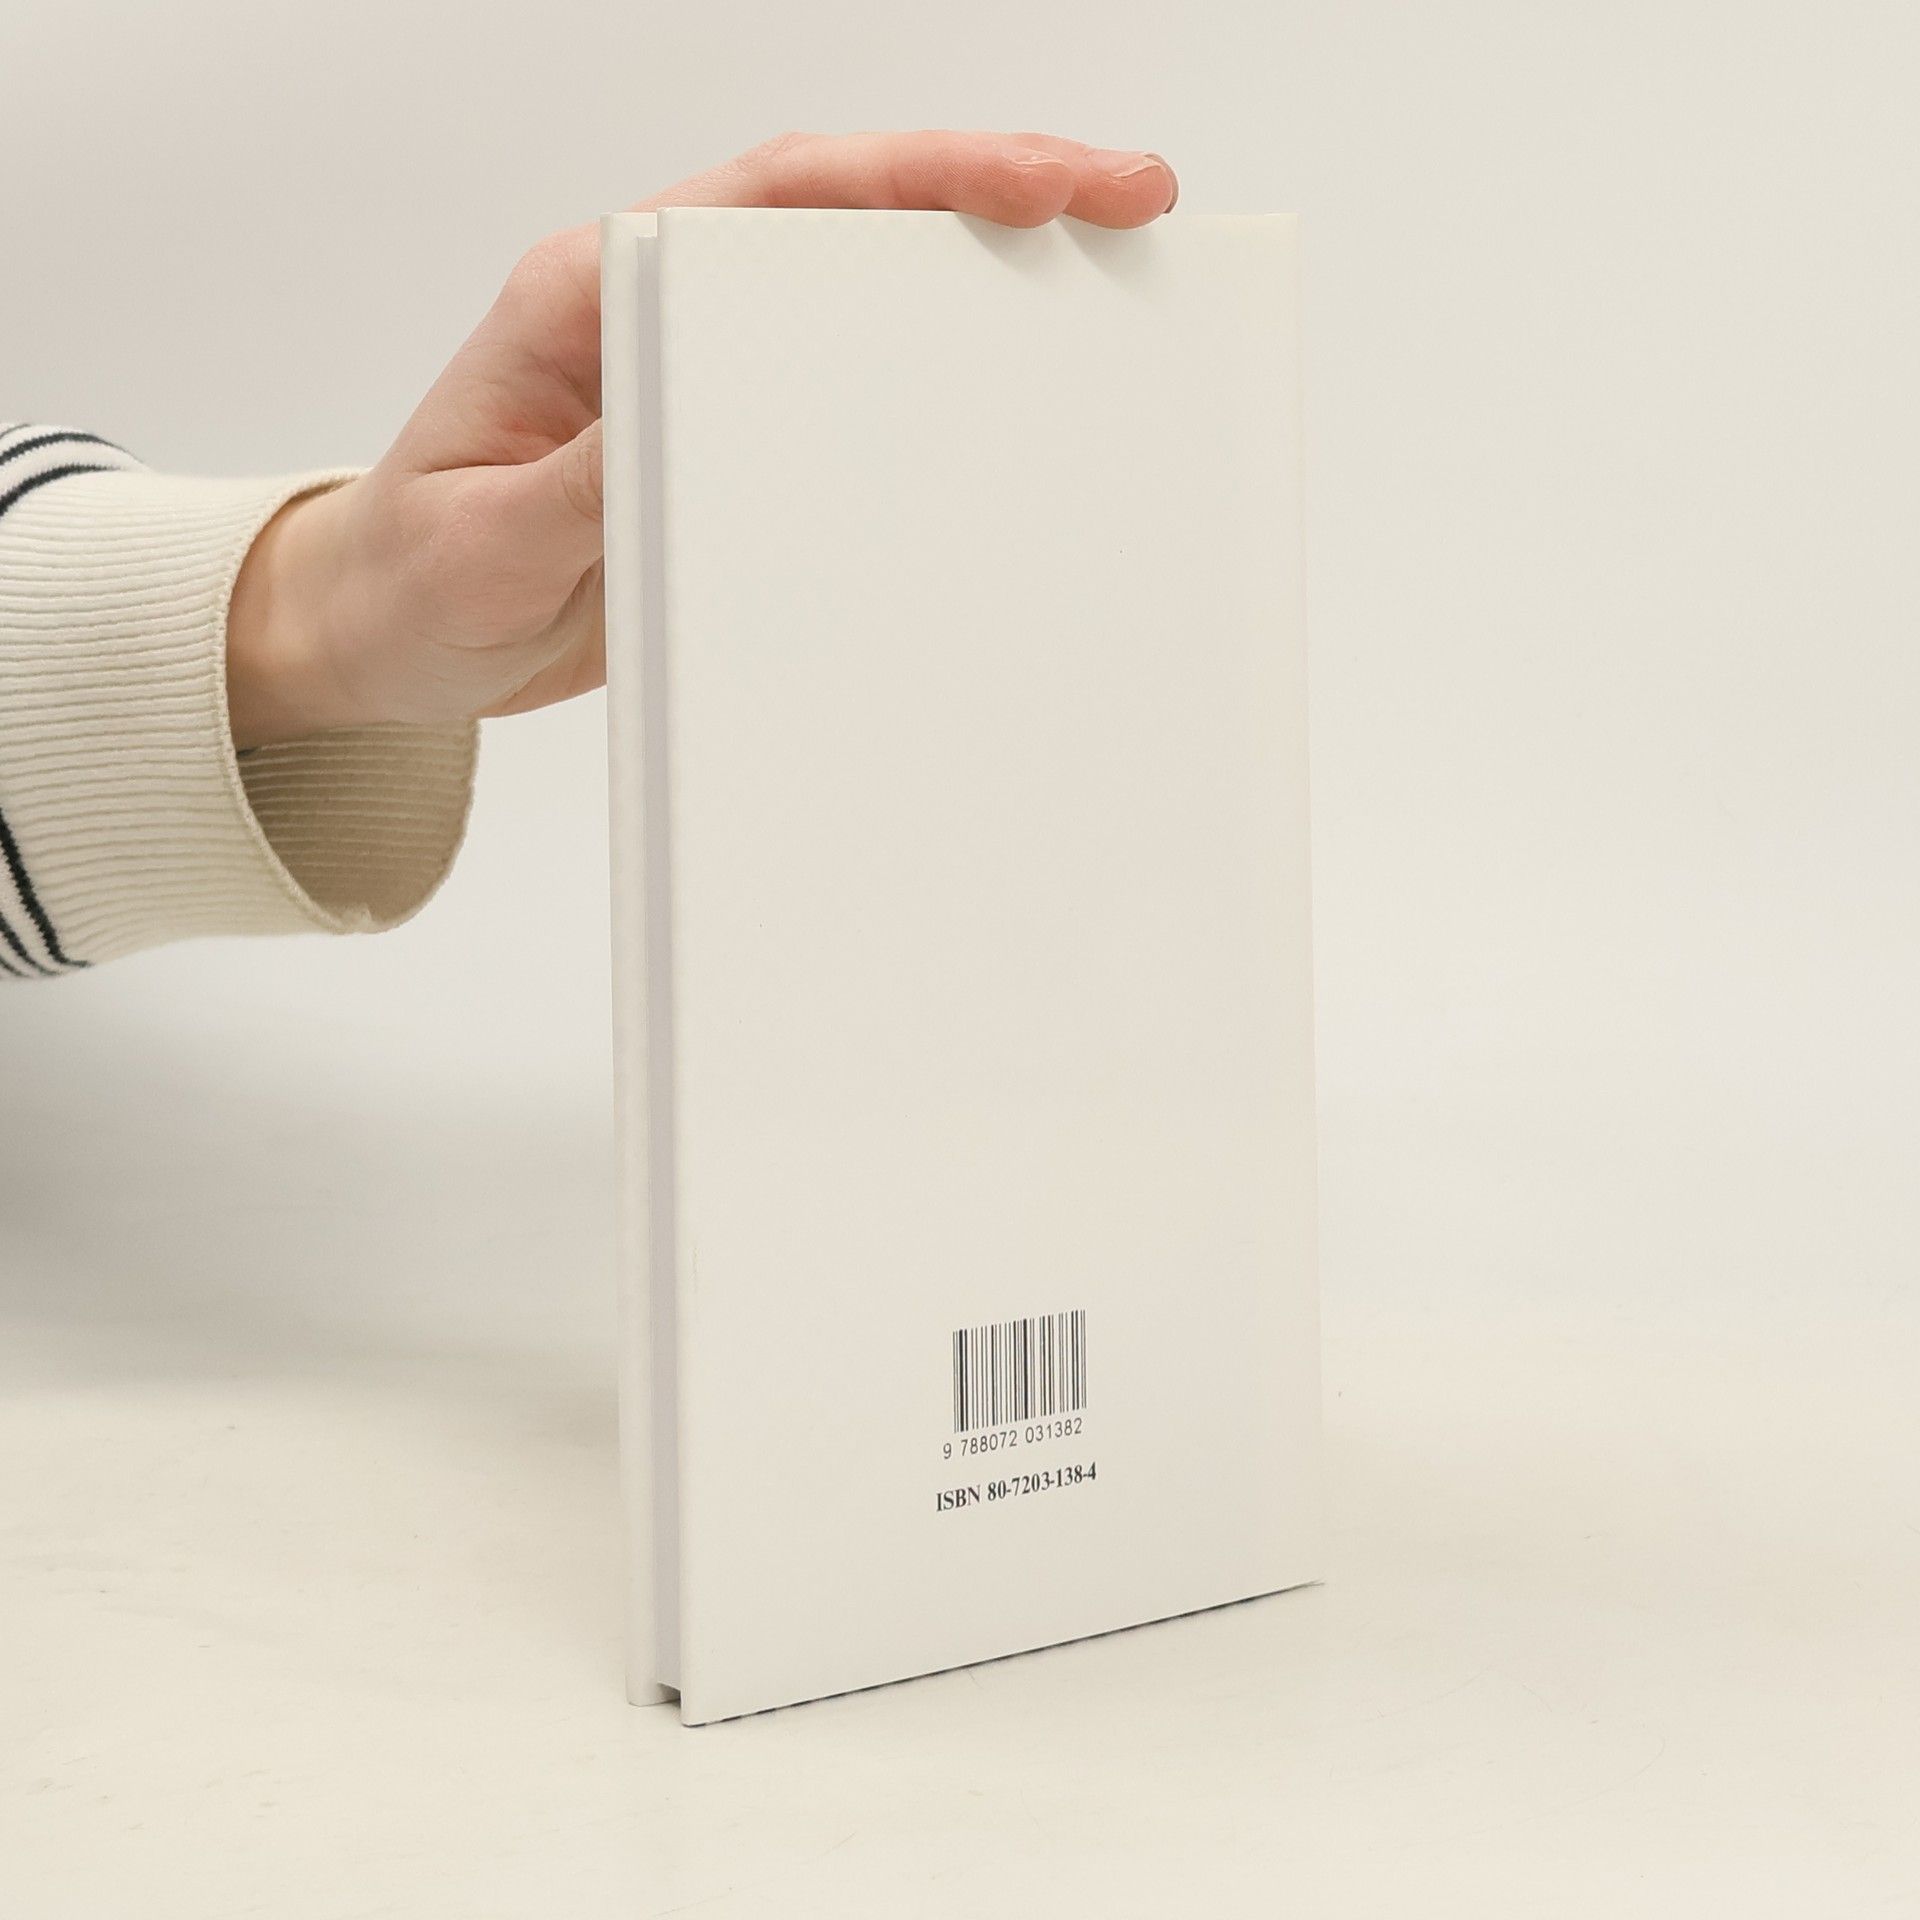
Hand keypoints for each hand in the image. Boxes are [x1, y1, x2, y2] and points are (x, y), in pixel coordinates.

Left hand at [226, 131, 1178, 748]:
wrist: (386, 638)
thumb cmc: (413, 580)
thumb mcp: (482, 546)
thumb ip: (572, 487)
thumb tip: (675, 432)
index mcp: (593, 293)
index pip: (779, 199)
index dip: (918, 178)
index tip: (1035, 186)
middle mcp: (655, 310)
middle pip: (849, 215)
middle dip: (995, 192)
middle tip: (1130, 199)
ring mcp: (697, 374)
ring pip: (861, 292)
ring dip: (980, 276)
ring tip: (1106, 279)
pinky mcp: (724, 445)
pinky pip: (846, 393)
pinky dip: (933, 378)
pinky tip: (1008, 394)